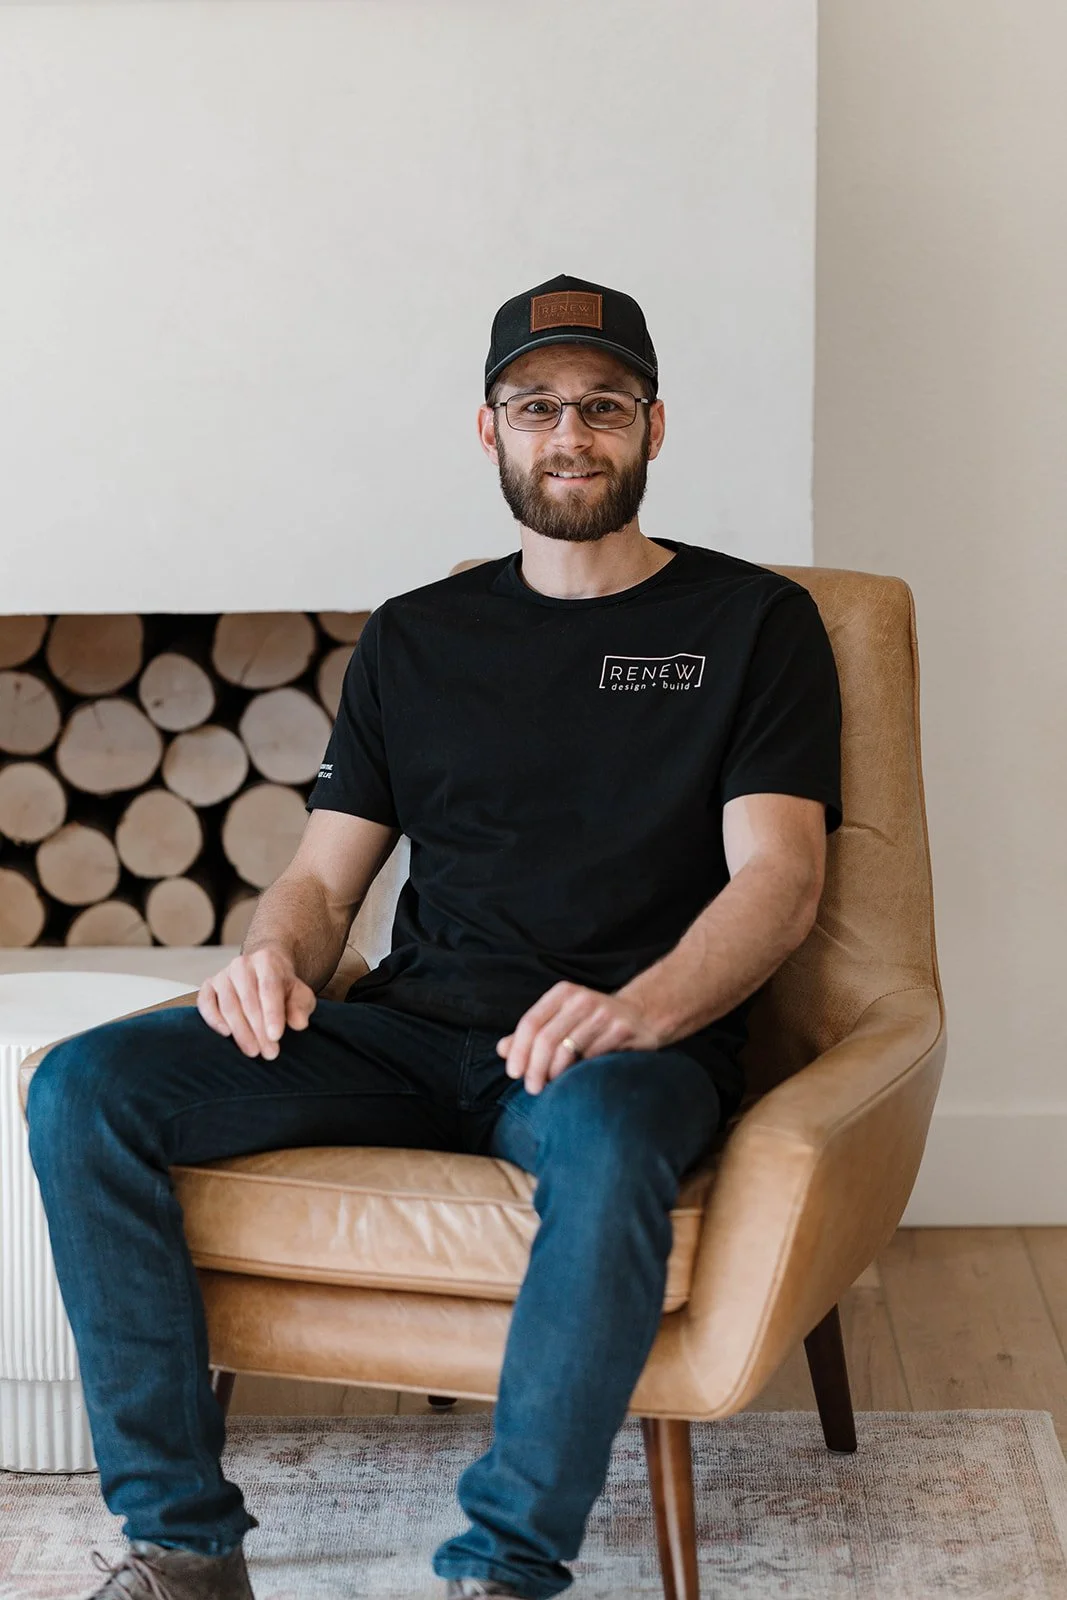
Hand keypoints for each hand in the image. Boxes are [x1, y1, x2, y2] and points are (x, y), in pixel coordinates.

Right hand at [197, 945, 316, 1058]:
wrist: (266, 972)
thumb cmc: (283, 987)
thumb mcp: (300, 994)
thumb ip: (301, 1007)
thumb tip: (299, 1023)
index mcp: (267, 961)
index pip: (269, 987)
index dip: (272, 1013)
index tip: (276, 1036)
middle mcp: (242, 964)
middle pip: (248, 999)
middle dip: (258, 1029)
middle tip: (269, 1052)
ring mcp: (223, 974)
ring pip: (228, 1004)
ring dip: (240, 1031)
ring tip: (253, 1051)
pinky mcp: (209, 985)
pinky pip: (205, 1003)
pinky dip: (213, 1019)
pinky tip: (226, 1034)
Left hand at [496, 981, 662, 1095]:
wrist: (641, 1017)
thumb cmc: (591, 1023)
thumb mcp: (560, 1020)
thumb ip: (531, 1035)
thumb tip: (502, 1049)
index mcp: (563, 993)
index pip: (531, 1022)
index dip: (519, 1050)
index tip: (513, 1073)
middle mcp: (582, 998)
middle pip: (547, 1038)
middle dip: (534, 1068)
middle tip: (532, 1089)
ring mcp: (604, 1013)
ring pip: (568, 1049)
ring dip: (555, 1074)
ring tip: (551, 1087)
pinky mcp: (622, 1029)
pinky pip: (593, 1057)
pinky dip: (580, 1072)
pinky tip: (576, 1080)